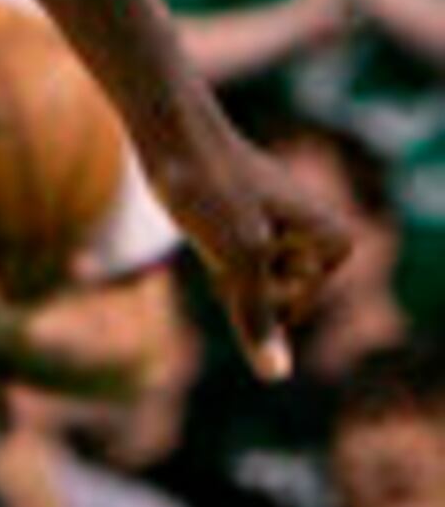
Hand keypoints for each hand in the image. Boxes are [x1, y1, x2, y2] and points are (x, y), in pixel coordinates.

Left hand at [149, 124, 354, 380]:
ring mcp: (285, 227)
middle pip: (270, 295)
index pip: (287, 306)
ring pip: (246, 279)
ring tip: (212, 215)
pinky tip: (202, 213)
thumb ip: (257, 320)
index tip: (242, 233)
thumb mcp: (237, 260)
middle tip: (221, 221)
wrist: (169, 129)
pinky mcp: (251, 220)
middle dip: (233, 274)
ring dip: (218, 260)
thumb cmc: (210, 188)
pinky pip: (230, 260)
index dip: (250, 281)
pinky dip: (210, 249)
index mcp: (336, 240)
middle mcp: (319, 232)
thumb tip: (276, 377)